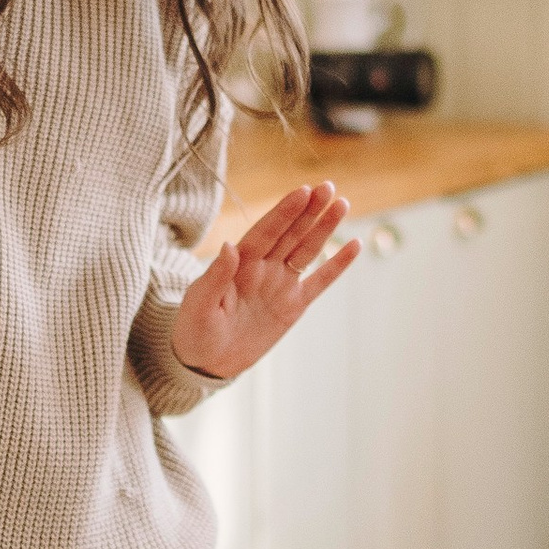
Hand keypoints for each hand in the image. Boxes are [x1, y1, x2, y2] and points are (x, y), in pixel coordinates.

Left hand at [171, 181, 356, 381]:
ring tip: (342, 203)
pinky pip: (320, 281)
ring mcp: (281, 284)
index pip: (266, 231)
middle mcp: (263, 267)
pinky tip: (353, 245)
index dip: (284, 211)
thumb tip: (229, 246)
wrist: (207, 361)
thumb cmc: (195, 330)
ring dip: (324, 227)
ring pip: (307, 249)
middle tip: (327, 187)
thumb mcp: (199, 304)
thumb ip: (216, 275)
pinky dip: (337, 264)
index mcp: (240, 263)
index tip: (302, 191)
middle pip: (291, 233)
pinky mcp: (294, 305)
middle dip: (309, 210)